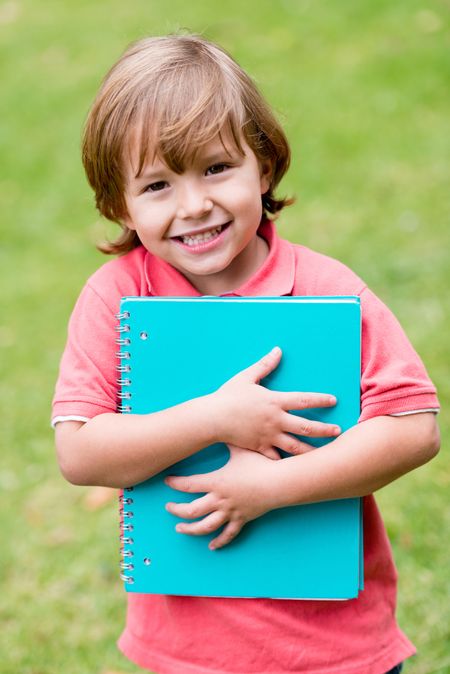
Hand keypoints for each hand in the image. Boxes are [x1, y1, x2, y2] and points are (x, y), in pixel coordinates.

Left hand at [165, 445, 280, 549]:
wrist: (279, 482)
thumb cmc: (259, 463)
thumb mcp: (240, 449)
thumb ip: (228, 438)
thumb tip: (221, 422)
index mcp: (216, 482)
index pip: (188, 485)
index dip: (175, 483)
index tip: (167, 481)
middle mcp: (220, 500)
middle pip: (191, 510)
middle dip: (177, 510)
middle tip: (168, 507)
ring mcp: (230, 512)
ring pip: (205, 526)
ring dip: (190, 529)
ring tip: (180, 529)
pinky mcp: (242, 519)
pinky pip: (228, 534)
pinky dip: (219, 541)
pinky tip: (211, 546)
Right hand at [210, 346, 339, 459]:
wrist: (212, 418)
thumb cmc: (228, 396)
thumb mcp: (247, 377)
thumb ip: (265, 365)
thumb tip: (278, 350)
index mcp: (274, 401)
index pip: (304, 400)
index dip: (320, 399)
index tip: (334, 400)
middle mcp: (275, 420)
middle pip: (306, 426)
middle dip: (324, 429)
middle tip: (338, 431)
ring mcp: (268, 436)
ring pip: (296, 446)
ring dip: (312, 450)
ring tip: (325, 455)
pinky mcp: (259, 448)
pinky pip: (277, 458)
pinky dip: (287, 464)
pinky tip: (297, 469)